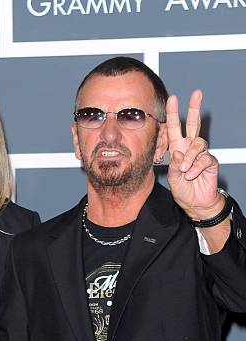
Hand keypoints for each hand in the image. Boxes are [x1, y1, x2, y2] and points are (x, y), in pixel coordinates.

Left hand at [166, 90, 224, 219]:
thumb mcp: (173, 178)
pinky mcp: (210, 162)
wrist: (195, 203)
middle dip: (194, 108)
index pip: (175, 128)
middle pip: (193, 124)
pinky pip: (204, 159)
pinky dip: (197, 168)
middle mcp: (190, 148)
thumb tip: (178, 153)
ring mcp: (201, 154)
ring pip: (198, 144)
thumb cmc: (182, 189)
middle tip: (196, 94)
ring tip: (186, 171)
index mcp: (178, 148)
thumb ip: (174, 166)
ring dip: (190, 157)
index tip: (173, 99)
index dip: (173, 114)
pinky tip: (192, 175)